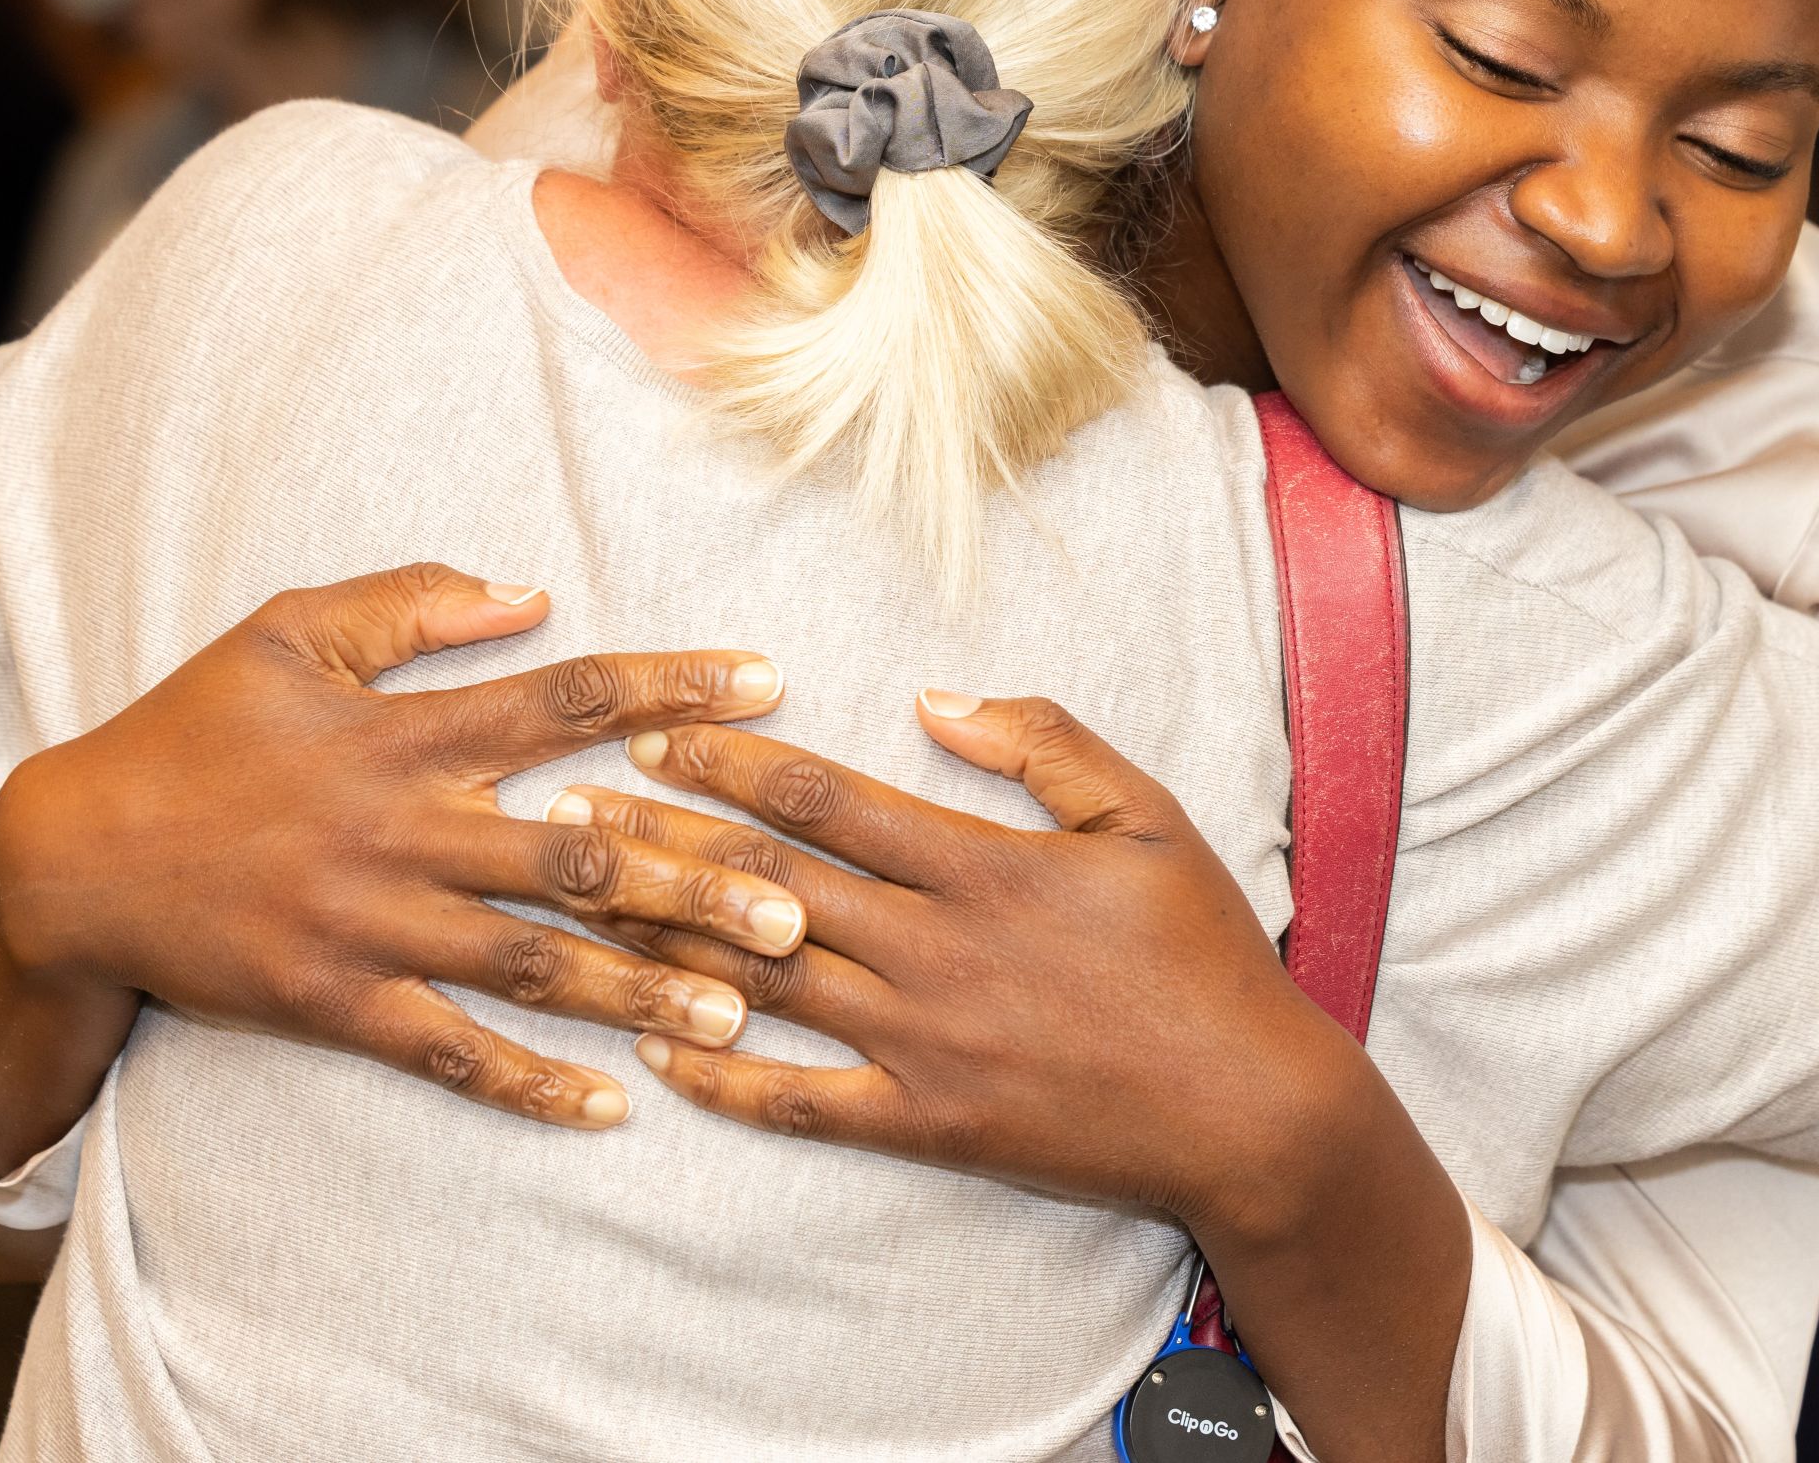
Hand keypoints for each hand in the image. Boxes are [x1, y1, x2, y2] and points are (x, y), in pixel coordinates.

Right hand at [0, 563, 808, 1172]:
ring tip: (741, 1012)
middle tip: (799, 909)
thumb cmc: (194, 732)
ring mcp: (375, 927)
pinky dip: (527, 1081)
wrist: (71, 863)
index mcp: (408, 734)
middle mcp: (408, 832)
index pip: (566, 700)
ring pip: (534, 963)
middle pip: (578, 855)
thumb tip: (533, 590)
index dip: (671, 687)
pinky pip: (448, 1051)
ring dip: (642, 989)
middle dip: (694, 882)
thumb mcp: (291, 632)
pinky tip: (608, 1105)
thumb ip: (412, 602)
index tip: (768, 682)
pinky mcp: (337, 1004)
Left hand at [570, 692, 1470, 1459]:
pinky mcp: (926, 1121)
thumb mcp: (1144, 812)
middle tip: (570, 812)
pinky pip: (803, 1102)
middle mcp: (933, 949)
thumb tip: (935, 697)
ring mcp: (923, 1041)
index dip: (730, 762)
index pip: (823, 801)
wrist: (1247, 1105)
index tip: (659, 734)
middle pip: (763, 886)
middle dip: (660, 841)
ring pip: (763, 983)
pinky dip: (726, 1080)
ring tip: (584, 908)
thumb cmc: (1201, 947)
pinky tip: (661, 1056)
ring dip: (665, 943)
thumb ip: (1041, 743)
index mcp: (978, 864)